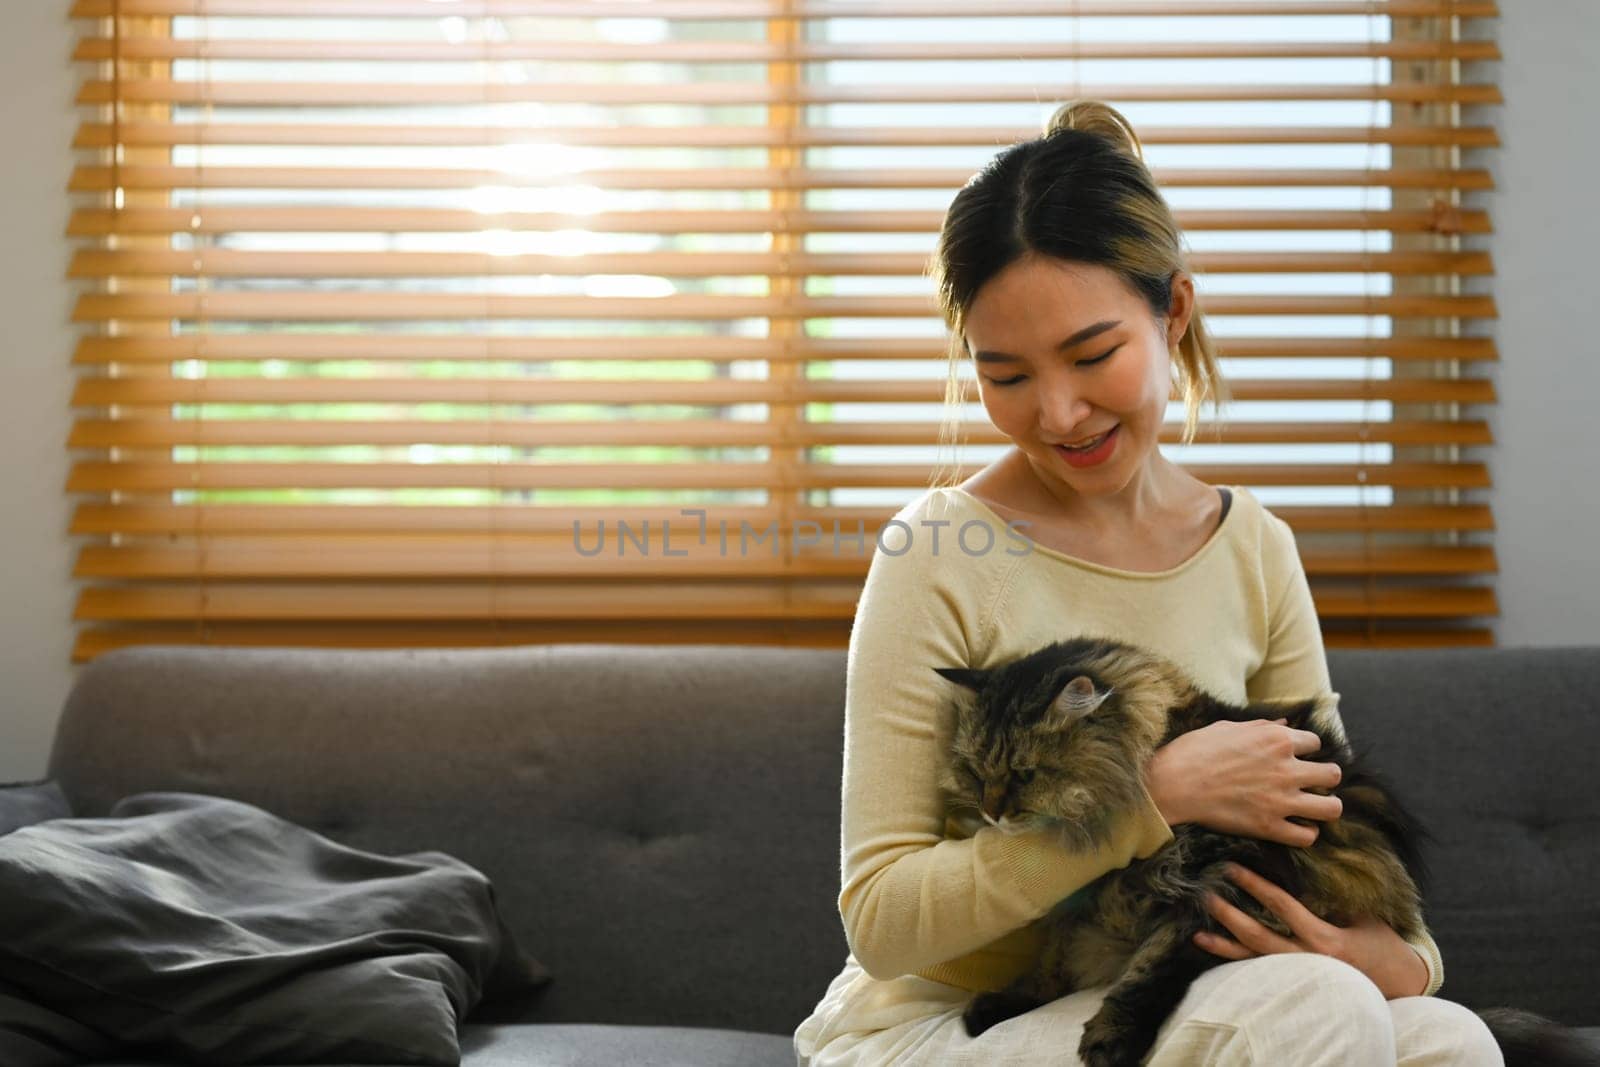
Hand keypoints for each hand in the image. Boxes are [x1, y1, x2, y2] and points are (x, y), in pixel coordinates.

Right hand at [1145, 718, 1341, 846]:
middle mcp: (1286, 768)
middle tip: (1308, 783)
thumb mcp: (1227, 728)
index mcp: (1277, 740)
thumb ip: (1261, 727)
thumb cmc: (1194, 751)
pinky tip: (1294, 826)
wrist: (1172, 784)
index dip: (1305, 750)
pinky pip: (1308, 836)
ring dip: (1325, 806)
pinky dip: (1305, 833)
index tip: (1295, 757)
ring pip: (1331, 808)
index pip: (1316, 743)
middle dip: (1323, 778)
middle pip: (1332, 774)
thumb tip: (1284, 724)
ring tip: (1312, 807)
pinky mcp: (1269, 826)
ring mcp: (1281, 800)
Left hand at [1194, 863, 1429, 999]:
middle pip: (1260, 937)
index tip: (1234, 868)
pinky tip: (1211, 949)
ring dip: (1225, 943)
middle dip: (1231, 915)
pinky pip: (1258, 970)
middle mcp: (1307, 960)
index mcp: (1326, 940)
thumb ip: (1335, 893)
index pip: (1284, 908)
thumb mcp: (1364, 914)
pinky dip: (1234, 959)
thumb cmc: (1381, 941)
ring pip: (1254, 959)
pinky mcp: (1294, 981)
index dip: (1257, 887)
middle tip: (1206, 893)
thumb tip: (1305, 858)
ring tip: (1198, 930)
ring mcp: (1298, 974)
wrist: (1398, 982)